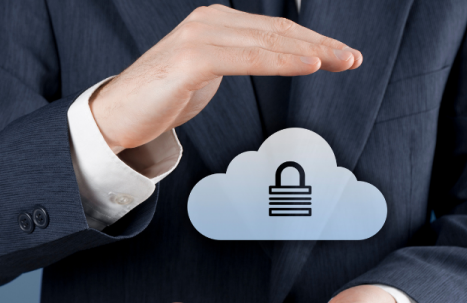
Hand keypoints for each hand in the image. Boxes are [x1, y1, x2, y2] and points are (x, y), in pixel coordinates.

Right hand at [90, 4, 362, 152]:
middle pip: (276, 31)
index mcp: (213, 22)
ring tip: (341, 59)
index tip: (341, 53)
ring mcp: (198, 37)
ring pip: (267, 42)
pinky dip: (280, 61)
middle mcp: (207, 22)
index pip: (273, 29)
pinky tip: (308, 64)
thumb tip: (264, 62)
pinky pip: (246, 59)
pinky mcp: (191, 59)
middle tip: (352, 57)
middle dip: (320, 44)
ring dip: (311, 51)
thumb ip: (231, 60)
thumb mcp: (203, 75)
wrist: (114, 117)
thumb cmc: (157, 99)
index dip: (312, 39)